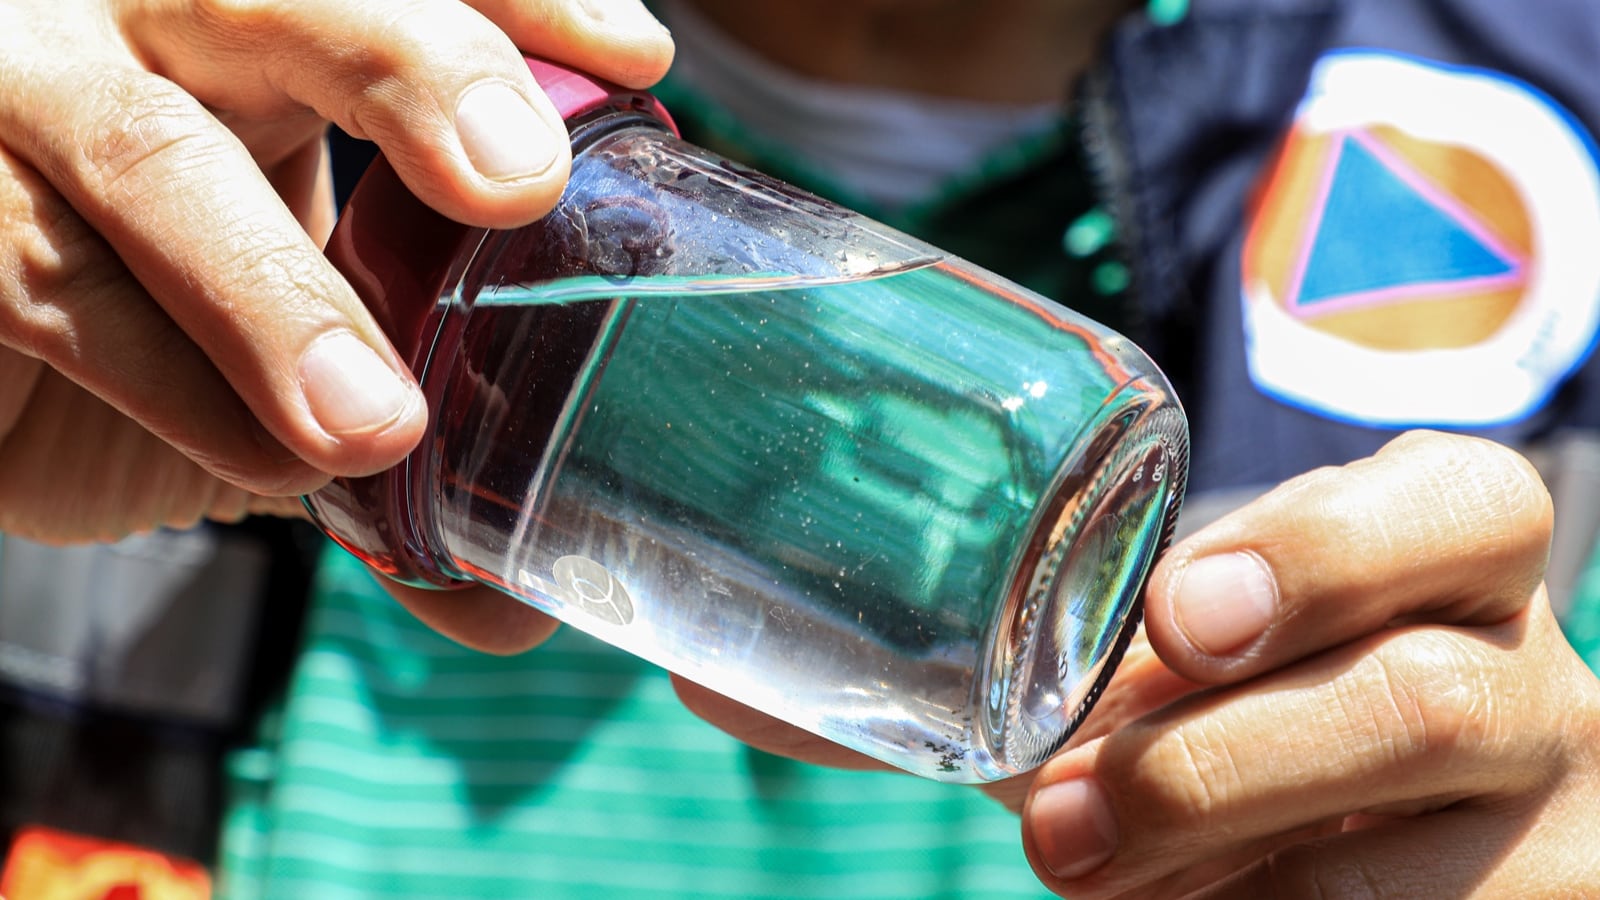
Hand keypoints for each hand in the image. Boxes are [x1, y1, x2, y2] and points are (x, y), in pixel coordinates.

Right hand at [0, 0, 671, 540]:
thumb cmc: (164, 331)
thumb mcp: (304, 349)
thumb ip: (409, 431)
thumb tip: (524, 604)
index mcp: (265, 28)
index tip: (636, 59)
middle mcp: (145, 21)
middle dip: (420, 68)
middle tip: (522, 179)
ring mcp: (27, 96)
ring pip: (154, 153)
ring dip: (280, 296)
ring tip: (380, 427)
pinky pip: (61, 290)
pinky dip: (183, 390)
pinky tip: (273, 464)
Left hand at [676, 430, 1599, 894]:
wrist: (1368, 823)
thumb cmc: (1223, 696)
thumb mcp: (1139, 656)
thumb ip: (976, 653)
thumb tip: (708, 679)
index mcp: (1447, 550)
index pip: (1468, 503)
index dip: (1331, 550)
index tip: (1176, 614)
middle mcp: (1521, 678)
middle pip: (1444, 699)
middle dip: (1235, 762)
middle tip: (1064, 817)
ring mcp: (1540, 828)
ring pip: (1436, 867)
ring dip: (1225, 870)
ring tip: (1077, 874)